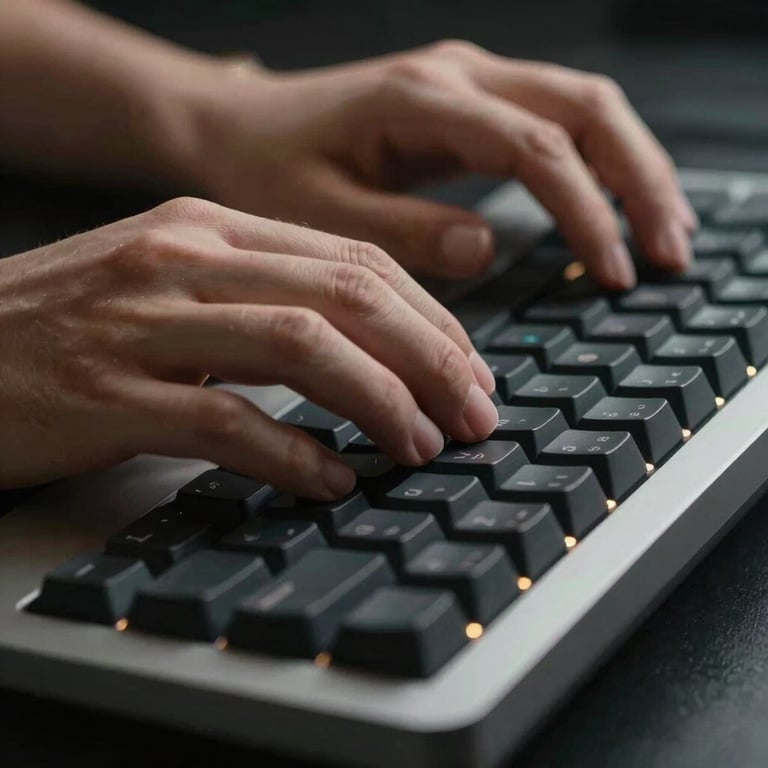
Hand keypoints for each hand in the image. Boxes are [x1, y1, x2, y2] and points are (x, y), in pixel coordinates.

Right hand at [0, 198, 497, 496]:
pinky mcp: (108, 393)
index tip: (470, 370)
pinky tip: (332, 480)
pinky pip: (226, 420)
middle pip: (347, 295)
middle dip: (431, 359)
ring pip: (301, 348)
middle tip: (475, 415)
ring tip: (422, 448)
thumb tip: (367, 357)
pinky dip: (293, 454)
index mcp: (211, 226)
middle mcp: (185, 257)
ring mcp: (144, 321)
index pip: (356, 259)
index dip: (430, 318)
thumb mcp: (177, 285)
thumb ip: (264, 303)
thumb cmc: (74, 324)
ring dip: (381, 402)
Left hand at [186, 40, 696, 287]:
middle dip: (639, 180)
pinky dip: (598, 162)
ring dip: (632, 166)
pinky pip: (555, 118)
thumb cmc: (266, 170)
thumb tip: (487, 248)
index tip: (614, 270)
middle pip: (586, 108)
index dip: (587, 211)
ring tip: (665, 231)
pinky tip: (614, 203)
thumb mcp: (320, 215)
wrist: (236, 128)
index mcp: (421, 99)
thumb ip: (403, 232)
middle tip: (670, 251)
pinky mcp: (467, 101)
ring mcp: (467, 80)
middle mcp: (456, 74)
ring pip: (582, 106)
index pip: (537, 147)